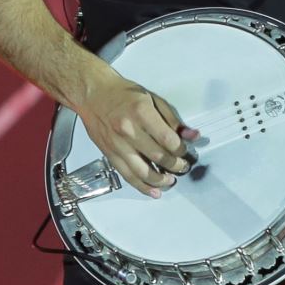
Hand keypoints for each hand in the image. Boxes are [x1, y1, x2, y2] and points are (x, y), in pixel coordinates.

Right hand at [71, 72, 196, 198]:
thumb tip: (192, 135)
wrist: (92, 94)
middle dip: (175, 165)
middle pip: (158, 156)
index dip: (181, 150)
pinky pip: (127, 175)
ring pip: (142, 171)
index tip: (185, 151)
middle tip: (183, 166)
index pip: (168, 139)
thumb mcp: (151, 98)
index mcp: (141, 112)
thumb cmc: (121, 93)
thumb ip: (172, 119)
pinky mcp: (109, 154)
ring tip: (170, 181)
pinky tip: (154, 191)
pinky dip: (142, 186)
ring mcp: (117, 144)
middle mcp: (128, 130)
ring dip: (160, 180)